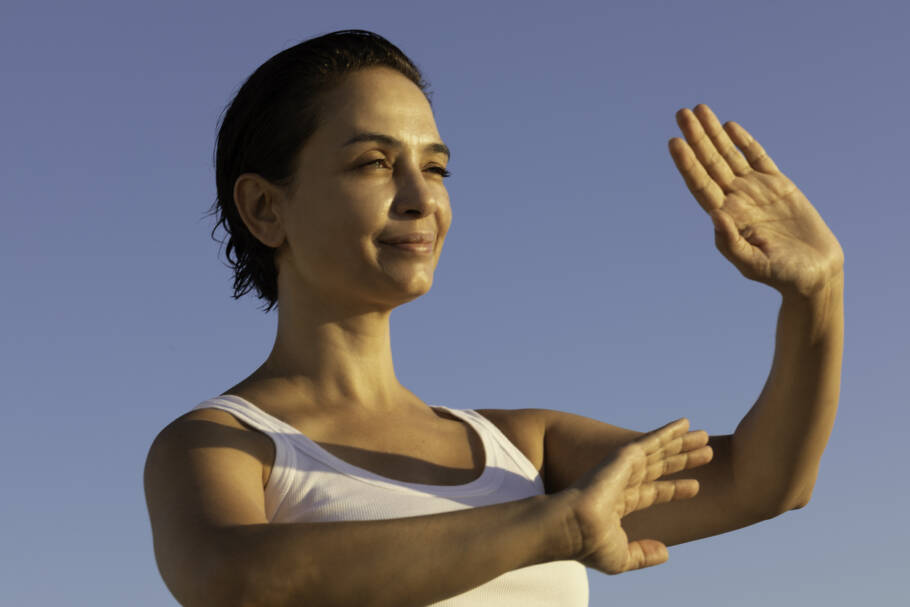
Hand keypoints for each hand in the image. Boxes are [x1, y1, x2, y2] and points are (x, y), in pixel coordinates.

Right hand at [566, 418, 711, 573]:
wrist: (574, 528)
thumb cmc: (590, 544)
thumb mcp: (620, 557)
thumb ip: (643, 555)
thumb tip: (665, 553)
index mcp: (618, 504)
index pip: (653, 493)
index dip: (674, 489)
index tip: (696, 487)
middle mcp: (622, 482)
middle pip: (660, 467)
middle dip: (682, 460)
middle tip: (707, 453)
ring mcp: (623, 468)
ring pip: (659, 452)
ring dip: (682, 443)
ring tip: (704, 436)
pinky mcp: (624, 457)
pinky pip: (651, 441)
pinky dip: (668, 432)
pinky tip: (684, 424)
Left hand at [669, 105, 843, 297]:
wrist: (813, 274)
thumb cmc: (780, 275)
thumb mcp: (752, 264)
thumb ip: (731, 242)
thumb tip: (714, 215)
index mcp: (726, 217)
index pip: (700, 185)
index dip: (687, 164)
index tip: (674, 142)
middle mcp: (736, 200)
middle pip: (710, 163)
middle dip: (696, 138)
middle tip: (681, 113)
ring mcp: (756, 190)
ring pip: (729, 155)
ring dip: (713, 133)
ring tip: (699, 110)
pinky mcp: (778, 185)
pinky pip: (757, 157)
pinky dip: (744, 142)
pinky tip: (729, 127)